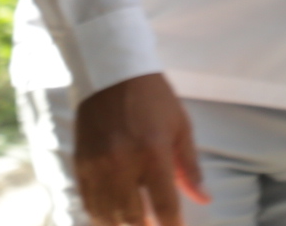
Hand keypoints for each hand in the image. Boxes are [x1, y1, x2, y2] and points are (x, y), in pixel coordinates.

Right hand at [74, 72, 206, 225]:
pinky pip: (88, 204)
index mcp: (153, 152)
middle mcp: (122, 164)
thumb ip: (190, 167)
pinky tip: (114, 219)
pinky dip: (101, 217)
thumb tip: (204, 199)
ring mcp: (98, 167)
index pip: (164, 204)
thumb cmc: (154, 99)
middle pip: (132, 218)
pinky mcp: (81, 166)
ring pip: (107, 217)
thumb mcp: (180, 127)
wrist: (112, 74)